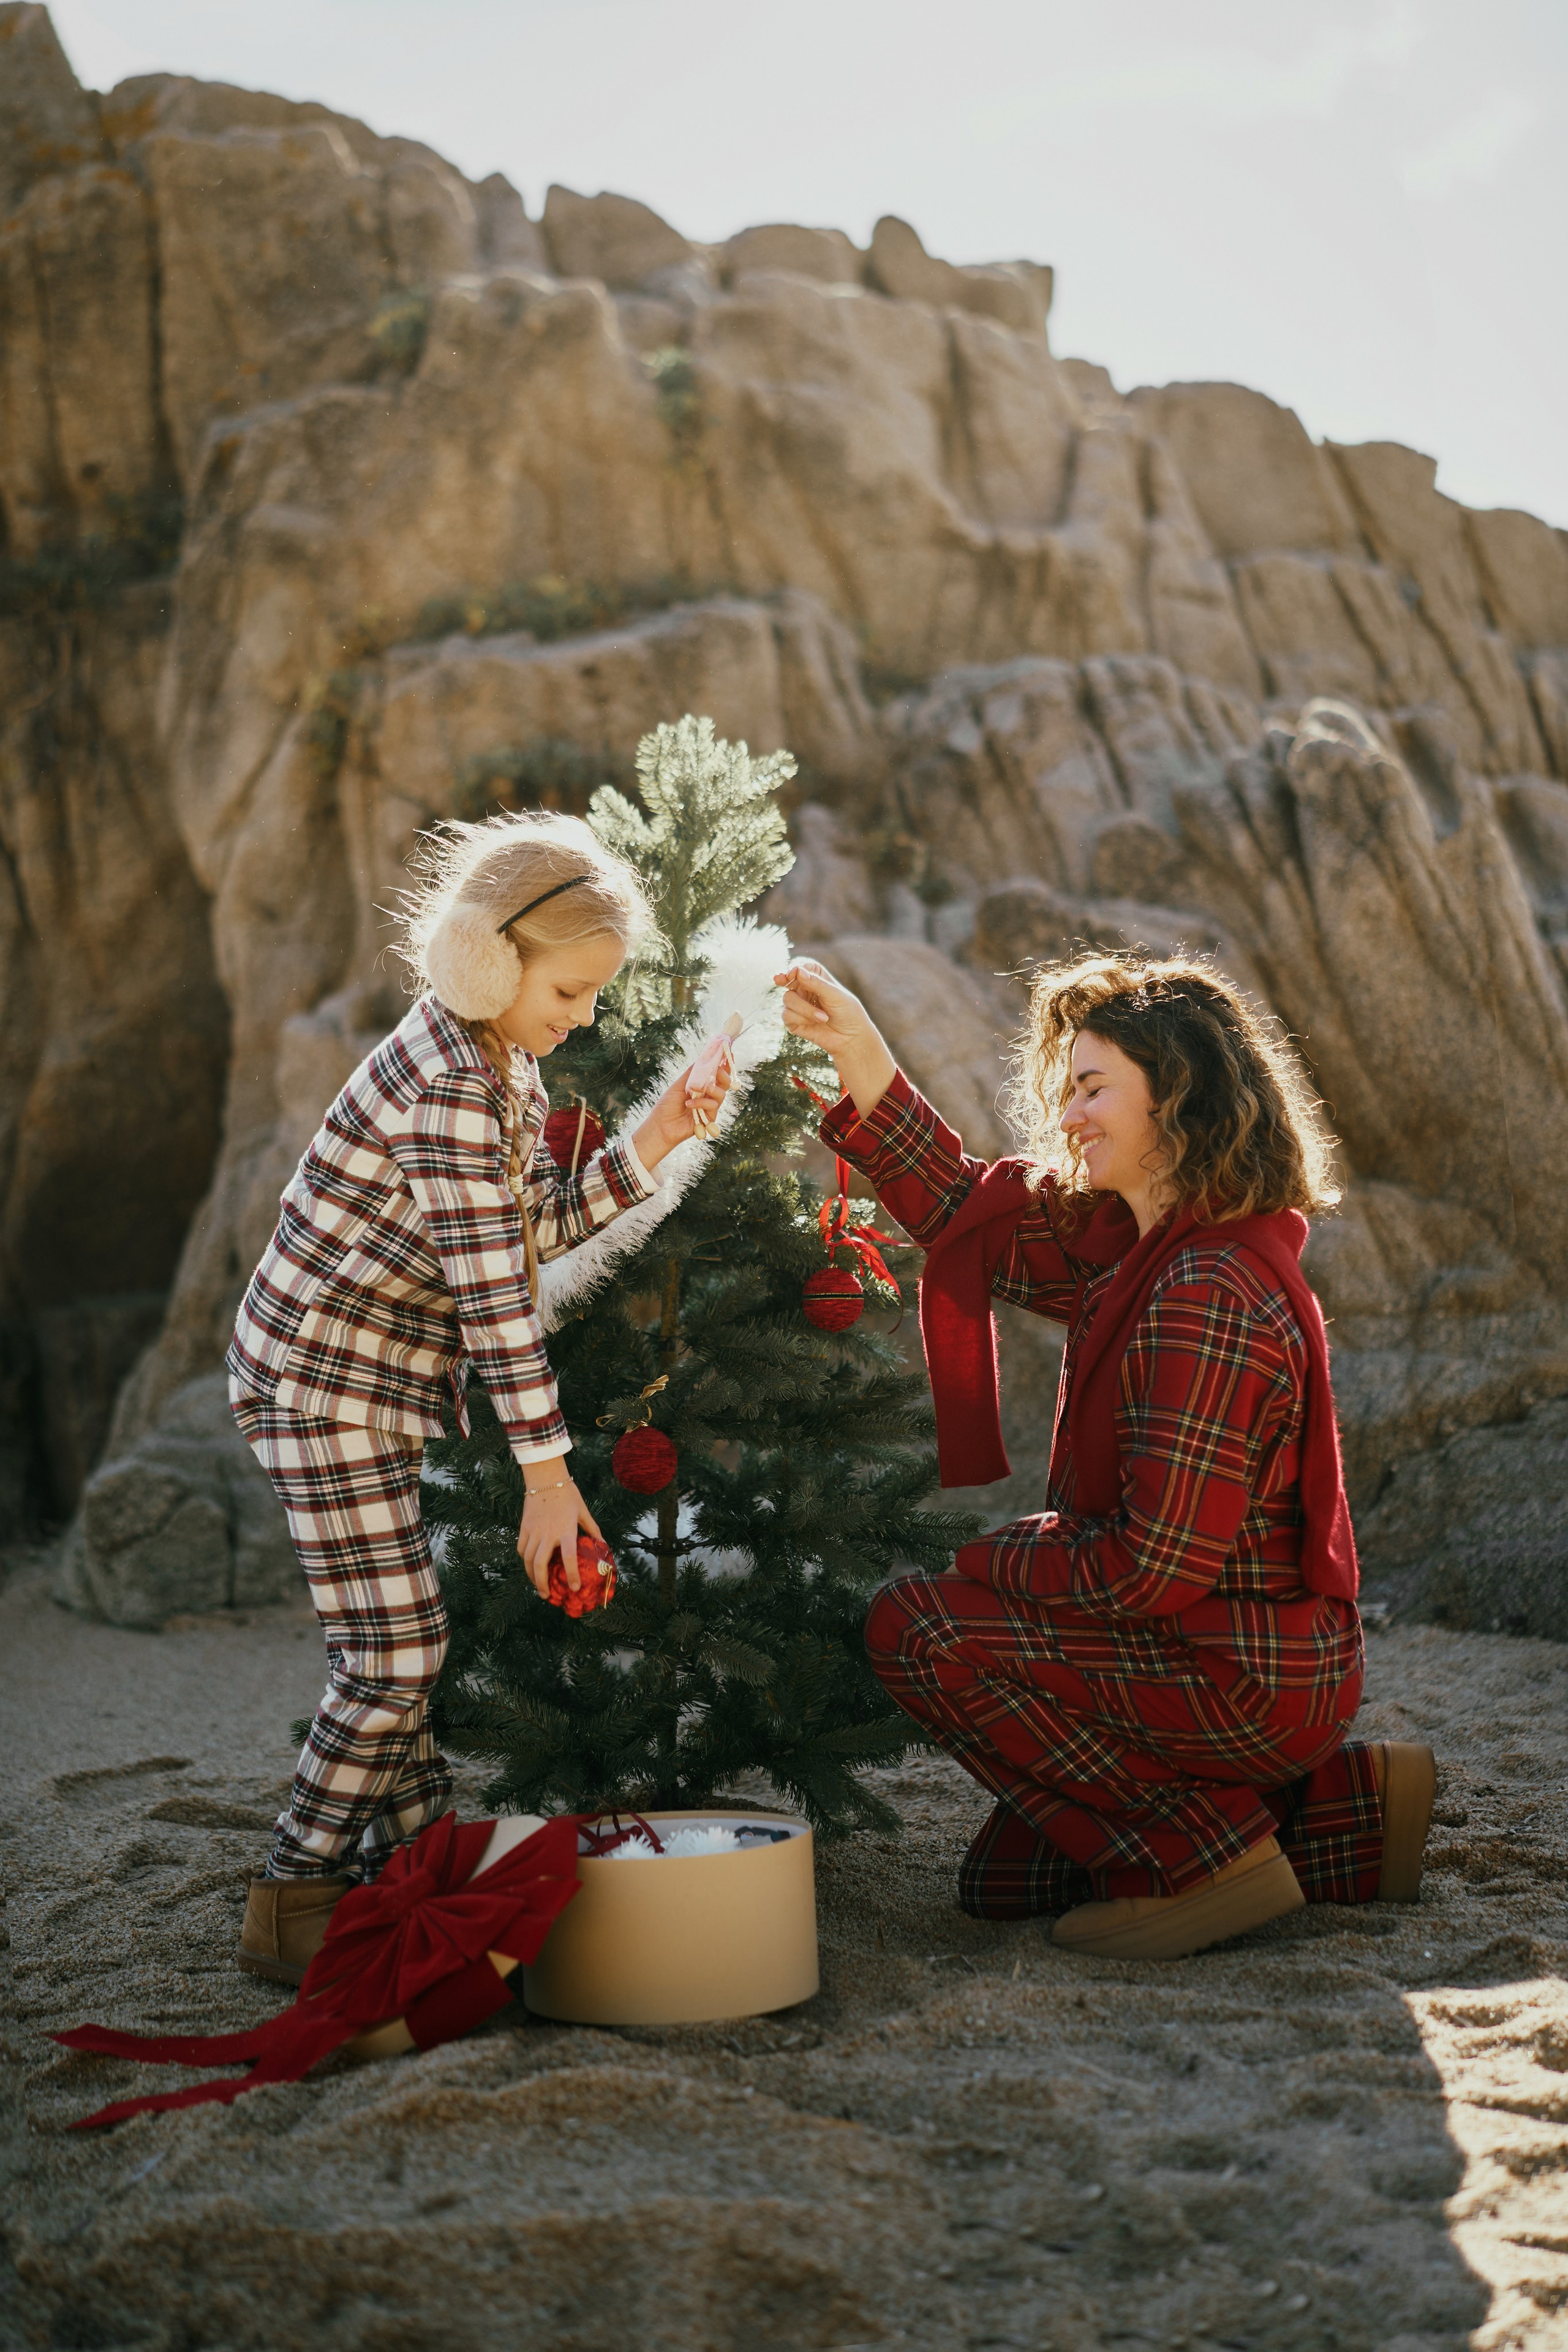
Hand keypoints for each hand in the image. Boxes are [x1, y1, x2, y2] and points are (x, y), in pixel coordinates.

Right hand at [517, 1473, 602, 1597]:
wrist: (545, 1477)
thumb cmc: (567, 1494)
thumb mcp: (583, 1511)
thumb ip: (592, 1530)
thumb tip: (602, 1545)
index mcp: (566, 1530)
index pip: (569, 1558)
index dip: (572, 1575)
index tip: (575, 1588)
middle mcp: (548, 1533)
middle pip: (540, 1565)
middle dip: (542, 1584)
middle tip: (546, 1595)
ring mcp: (533, 1531)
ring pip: (528, 1560)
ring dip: (532, 1576)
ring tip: (538, 1585)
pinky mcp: (524, 1527)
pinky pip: (521, 1548)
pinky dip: (525, 1560)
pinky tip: (530, 1565)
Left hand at [631, 1048, 733, 1169]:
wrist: (660, 1126)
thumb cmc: (667, 1106)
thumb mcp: (678, 1085)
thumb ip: (692, 1073)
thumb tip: (702, 1058)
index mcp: (701, 1086)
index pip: (717, 1074)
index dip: (725, 1065)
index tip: (730, 1054)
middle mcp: (708, 1096)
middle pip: (725, 1083)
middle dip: (723, 1074)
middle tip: (717, 1071)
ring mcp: (709, 1107)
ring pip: (722, 1094)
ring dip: (712, 1089)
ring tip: (697, 1090)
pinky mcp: (709, 1119)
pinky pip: (713, 1106)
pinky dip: (701, 1103)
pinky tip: (688, 1104)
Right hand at [774, 959, 896, 1119]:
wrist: (854, 1044)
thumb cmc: (852, 1017)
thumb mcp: (837, 996)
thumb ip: (815, 983)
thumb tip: (796, 970)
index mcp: (819, 979)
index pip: (800, 967)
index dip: (791, 969)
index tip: (786, 975)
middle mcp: (807, 991)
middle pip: (789, 984)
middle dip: (801, 995)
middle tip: (814, 1004)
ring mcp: (799, 1008)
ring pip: (786, 1002)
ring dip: (805, 1012)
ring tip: (824, 1020)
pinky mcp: (795, 1025)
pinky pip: (786, 1019)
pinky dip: (802, 1024)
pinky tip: (818, 1028)